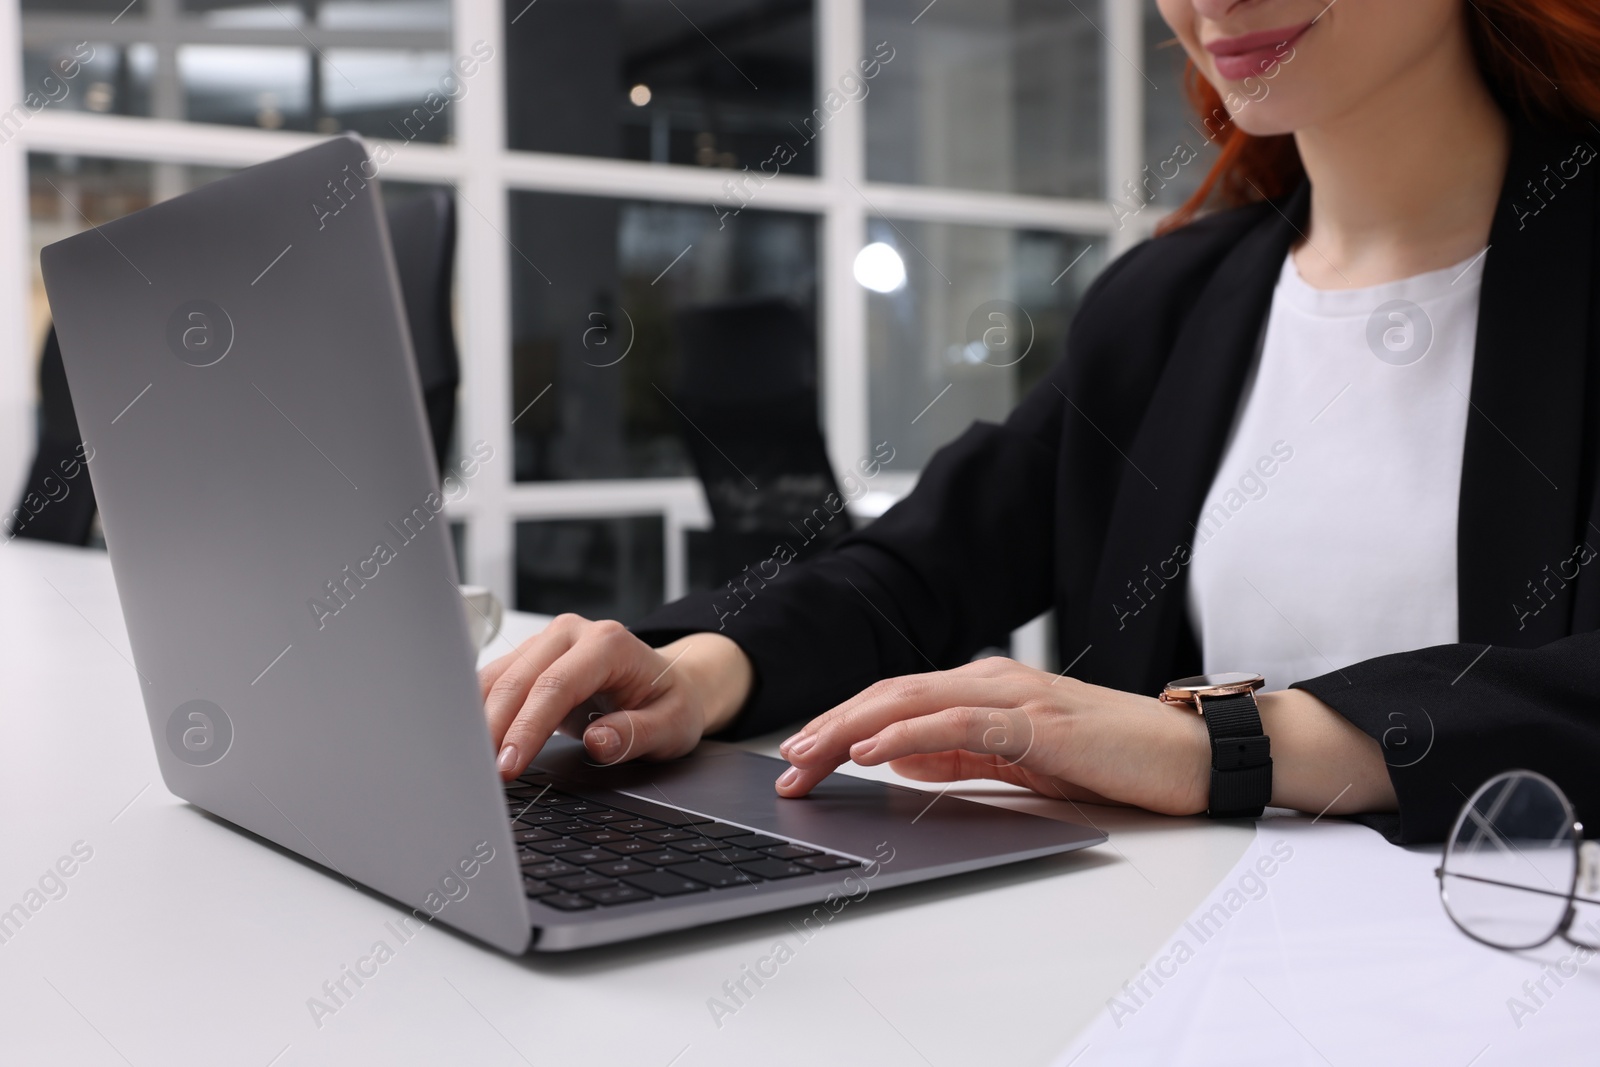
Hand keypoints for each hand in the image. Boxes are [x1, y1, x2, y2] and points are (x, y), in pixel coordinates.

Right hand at [478, 615, 752, 779]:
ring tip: (471, 763)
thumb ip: (637, 734)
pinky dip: (480, 712)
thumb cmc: (670, 702)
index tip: (510, 765)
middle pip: (517, 680)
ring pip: (497, 678)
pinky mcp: (531, 657)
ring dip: (480, 721)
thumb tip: (598, 741)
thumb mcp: (672, 725)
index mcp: (608, 643)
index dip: (527, 727)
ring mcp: (547, 642)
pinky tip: (475, 742)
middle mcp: (572, 633)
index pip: (555, 685)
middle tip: (482, 774)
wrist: (669, 683)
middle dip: (494, 729)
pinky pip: (495, 682)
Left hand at [774, 657, 1211, 814]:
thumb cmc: (1113, 759)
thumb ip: (962, 757)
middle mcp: (991, 680)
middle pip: (889, 696)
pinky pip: (957, 725)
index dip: (839, 724)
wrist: (1190, 754)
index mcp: (985, 688)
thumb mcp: (1021, 762)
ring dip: (851, 729)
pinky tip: (870, 754)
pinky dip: (906, 737)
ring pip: (911, 703)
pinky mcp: (1036, 721)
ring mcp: (1013, 695)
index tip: (799, 756)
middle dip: (829, 726)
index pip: (894, 701)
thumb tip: (900, 764)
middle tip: (785, 762)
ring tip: (808, 755)